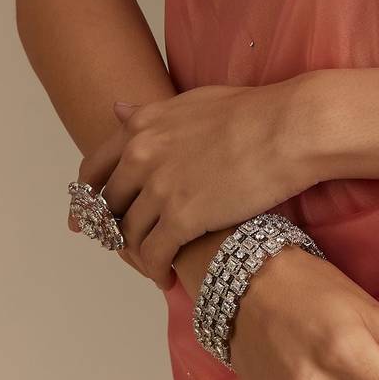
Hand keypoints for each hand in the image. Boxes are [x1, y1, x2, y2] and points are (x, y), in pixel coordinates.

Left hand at [70, 83, 308, 287]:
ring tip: (155, 264)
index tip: (87, 218)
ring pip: (130, 235)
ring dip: (140, 254)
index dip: (88, 198)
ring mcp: (160, 188)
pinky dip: (157, 270)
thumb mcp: (193, 102)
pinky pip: (154, 255)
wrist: (291, 128)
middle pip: (109, 206)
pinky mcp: (182, 218)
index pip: (94, 169)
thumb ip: (151, 112)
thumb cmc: (254, 111)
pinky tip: (168, 277)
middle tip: (130, 246)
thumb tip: (116, 110)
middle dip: (116, 229)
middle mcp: (141, 155)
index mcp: (143, 126)